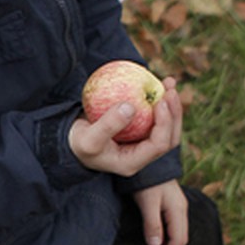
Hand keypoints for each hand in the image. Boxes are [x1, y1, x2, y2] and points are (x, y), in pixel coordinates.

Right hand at [68, 77, 182, 176]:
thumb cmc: (77, 143)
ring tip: (168, 82)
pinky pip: (153, 116)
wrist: (70, 142)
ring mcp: (140, 143)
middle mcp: (141, 155)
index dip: (165, 123)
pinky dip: (157, 101)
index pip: (159, 145)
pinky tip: (156, 83)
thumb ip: (108, 125)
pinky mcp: (136, 131)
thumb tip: (131, 106)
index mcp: (133, 162)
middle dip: (174, 114)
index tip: (160, 101)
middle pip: (169, 137)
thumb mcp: (88, 137)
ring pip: (165, 127)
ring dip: (170, 105)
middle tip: (170, 90)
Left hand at [133, 179, 188, 244]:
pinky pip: (170, 226)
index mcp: (178, 211)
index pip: (178, 241)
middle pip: (179, 239)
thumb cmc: (146, 180)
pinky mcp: (169, 203)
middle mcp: (181, 209)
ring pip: (175, 233)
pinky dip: (162, 237)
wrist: (147, 158)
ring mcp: (176, 206)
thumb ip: (152, 224)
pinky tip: (153, 242)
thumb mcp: (147, 202)